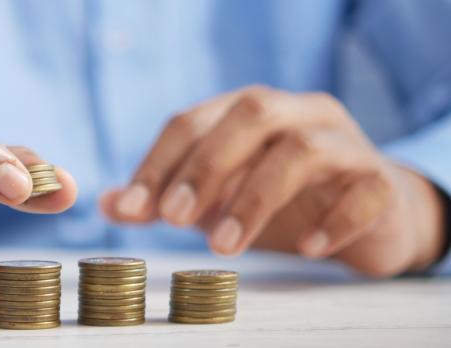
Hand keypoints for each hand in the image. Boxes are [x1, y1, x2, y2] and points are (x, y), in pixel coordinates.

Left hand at [102, 86, 444, 277]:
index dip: (158, 163)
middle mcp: (297, 113)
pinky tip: (306, 248)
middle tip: (173, 219)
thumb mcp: (216, 198)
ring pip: (302, 150)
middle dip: (206, 166)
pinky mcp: (380, 181)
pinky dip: (333, 220)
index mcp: (249, 111)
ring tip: (224, 247)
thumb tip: (108, 204)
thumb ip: (165, 198)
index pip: (192, 120)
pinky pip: (363, 191)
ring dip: (255, 198)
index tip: (131, 209)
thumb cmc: (282, 201)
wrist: (369, 214)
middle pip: (250, 114)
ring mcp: (344, 143)